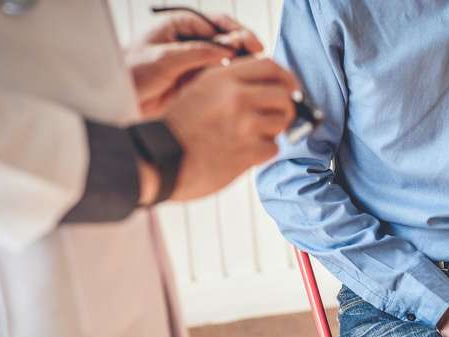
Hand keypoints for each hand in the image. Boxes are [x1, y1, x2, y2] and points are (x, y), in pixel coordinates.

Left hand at [126, 12, 262, 116]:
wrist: (118, 100)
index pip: (218, 24)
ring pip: (228, 59)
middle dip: (245, 47)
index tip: (253, 45)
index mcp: (181, 25)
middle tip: (260, 58)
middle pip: (227, 39)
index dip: (238, 33)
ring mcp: (196, 61)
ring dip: (243, 65)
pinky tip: (245, 86)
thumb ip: (197, 52)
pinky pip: (222, 77)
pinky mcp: (198, 81)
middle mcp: (192, 40)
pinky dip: (234, 80)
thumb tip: (228, 50)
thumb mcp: (163, 58)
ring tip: (257, 73)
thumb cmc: (131, 73)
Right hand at [162, 57, 298, 200]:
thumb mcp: (198, 90)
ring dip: (273, 131)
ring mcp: (244, 125)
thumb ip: (229, 83)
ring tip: (255, 136)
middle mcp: (237, 97)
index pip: (271, 66)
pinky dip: (263, 152)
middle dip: (286, 107)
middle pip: (284, 95)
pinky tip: (245, 153)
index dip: (286, 78)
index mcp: (224, 78)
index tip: (290, 89)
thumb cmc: (177, 127)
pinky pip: (273, 148)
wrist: (158, 158)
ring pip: (281, 122)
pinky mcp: (247, 152)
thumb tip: (266, 85)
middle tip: (278, 117)